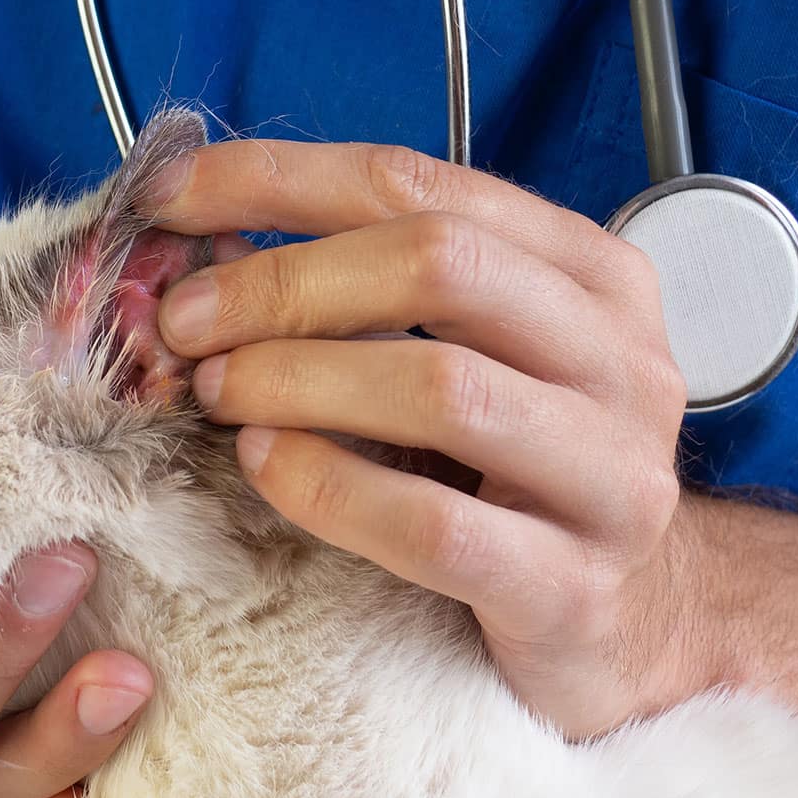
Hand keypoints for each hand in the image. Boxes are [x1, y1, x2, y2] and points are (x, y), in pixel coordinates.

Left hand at [147, 142, 710, 736]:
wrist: (629, 618)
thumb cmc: (518, 468)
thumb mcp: (473, 352)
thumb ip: (375, 290)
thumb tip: (203, 245)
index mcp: (590, 273)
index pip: (418, 185)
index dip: (278, 180)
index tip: (168, 199)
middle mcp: (619, 358)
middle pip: (438, 266)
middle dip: (283, 283)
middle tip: (183, 320)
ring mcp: (610, 475)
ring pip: (442, 387)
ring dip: (297, 379)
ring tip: (217, 391)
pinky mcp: (572, 586)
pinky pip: (435, 525)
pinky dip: (329, 487)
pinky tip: (265, 466)